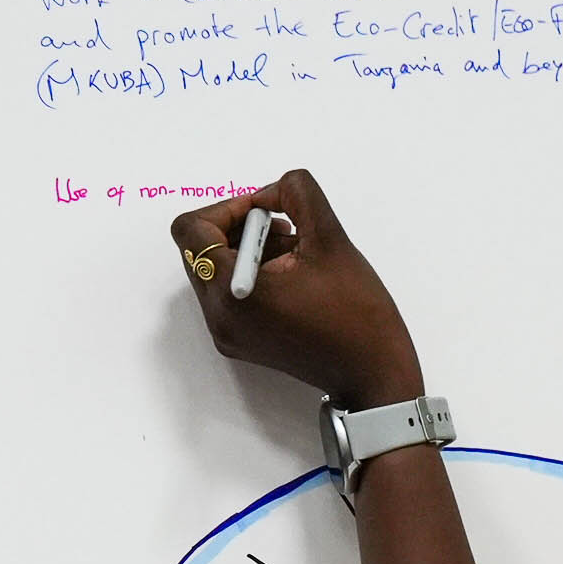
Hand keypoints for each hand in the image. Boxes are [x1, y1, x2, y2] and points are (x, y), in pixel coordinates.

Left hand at [170, 169, 421, 407]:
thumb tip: (270, 191)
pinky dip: (250, 274)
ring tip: (293, 254)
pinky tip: (291, 276)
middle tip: (282, 229)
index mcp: (232, 291)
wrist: (371, 372)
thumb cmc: (356, 314)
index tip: (265, 211)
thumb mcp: (330, 238)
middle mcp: (218, 316)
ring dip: (245, 249)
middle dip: (237, 228)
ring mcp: (226, 332)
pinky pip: (226, 292)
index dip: (226, 208)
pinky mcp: (238, 340)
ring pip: (213, 269)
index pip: (191, 230)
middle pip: (198, 249)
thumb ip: (297, 194)